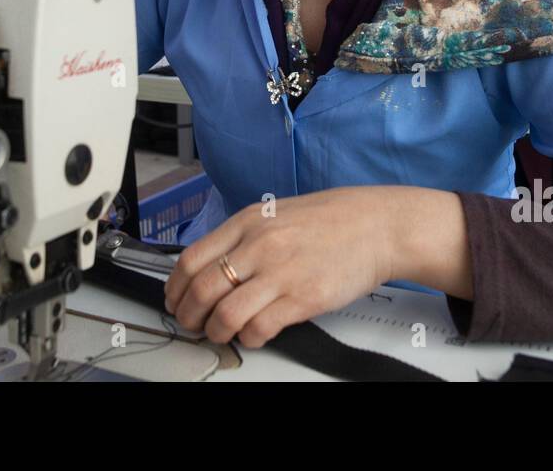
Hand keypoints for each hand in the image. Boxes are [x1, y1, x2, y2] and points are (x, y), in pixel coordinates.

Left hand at [162, 187, 396, 347]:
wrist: (377, 226)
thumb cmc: (331, 221)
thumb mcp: (276, 214)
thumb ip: (244, 237)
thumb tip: (213, 269)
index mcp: (248, 221)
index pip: (191, 259)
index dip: (176, 288)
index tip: (175, 300)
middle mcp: (259, 245)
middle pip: (202, 290)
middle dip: (189, 315)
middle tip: (193, 323)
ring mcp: (280, 272)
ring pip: (225, 314)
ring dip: (216, 331)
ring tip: (222, 333)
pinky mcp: (302, 298)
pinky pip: (259, 328)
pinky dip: (248, 338)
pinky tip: (254, 334)